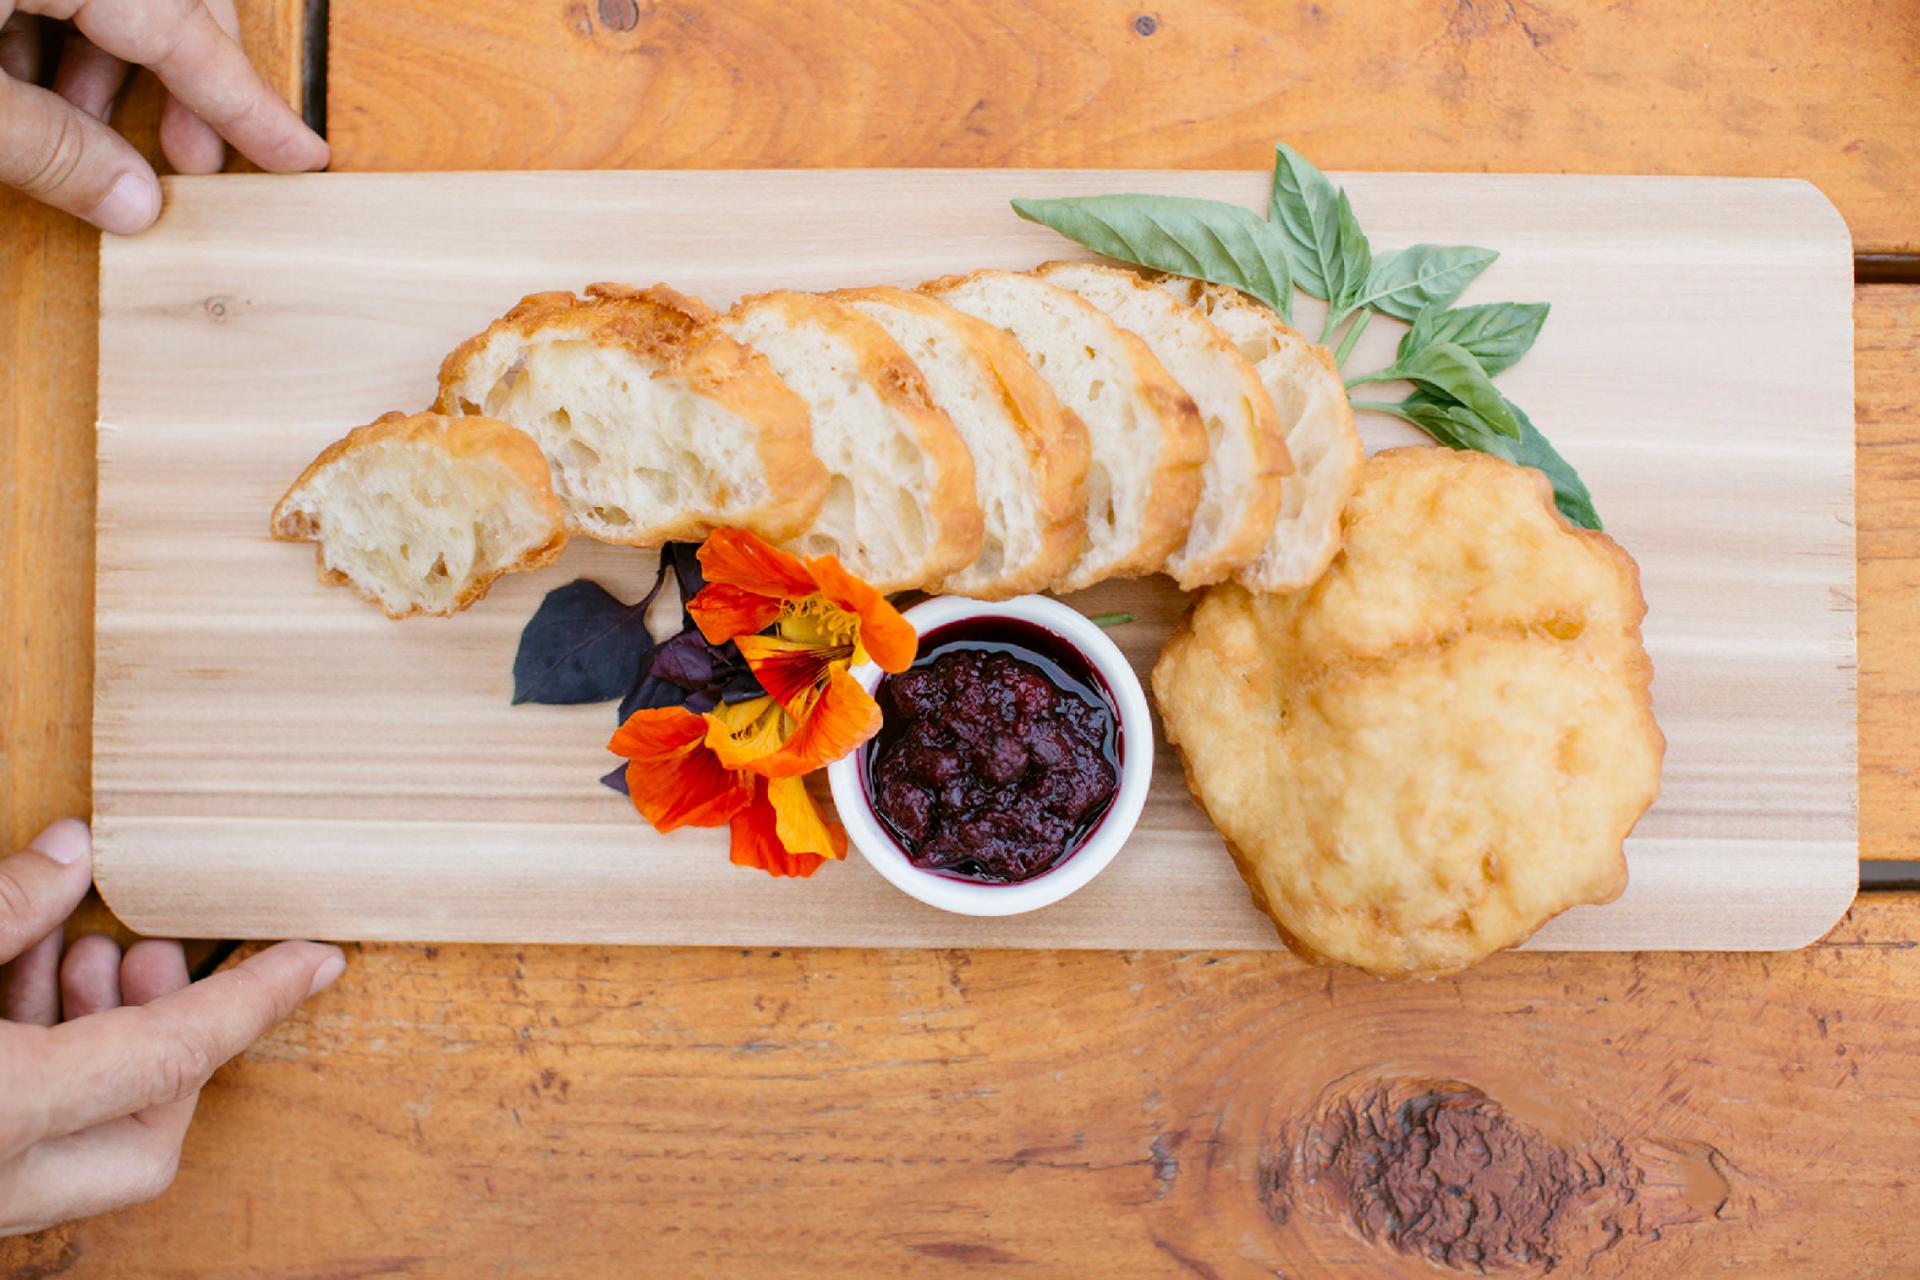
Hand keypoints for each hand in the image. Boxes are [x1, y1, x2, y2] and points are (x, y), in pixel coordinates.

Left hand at [0, 0, 328, 232]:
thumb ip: (50, 147)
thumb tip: (132, 204)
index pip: (189, 33)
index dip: (249, 105)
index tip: (299, 153)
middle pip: (168, 2)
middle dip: (184, 81)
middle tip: (190, 160)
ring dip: (106, 59)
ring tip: (80, 125)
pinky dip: (52, 30)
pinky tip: (25, 82)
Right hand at [0, 820, 344, 1234]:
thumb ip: (5, 910)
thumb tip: (79, 853)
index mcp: (3, 1116)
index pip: (170, 1056)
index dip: (252, 999)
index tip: (319, 958)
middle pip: (142, 1143)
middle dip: (167, 1039)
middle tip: (149, 949)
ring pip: (79, 1153)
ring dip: (97, 1052)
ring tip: (82, 955)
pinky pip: (29, 1149)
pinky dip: (48, 1078)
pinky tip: (20, 994)